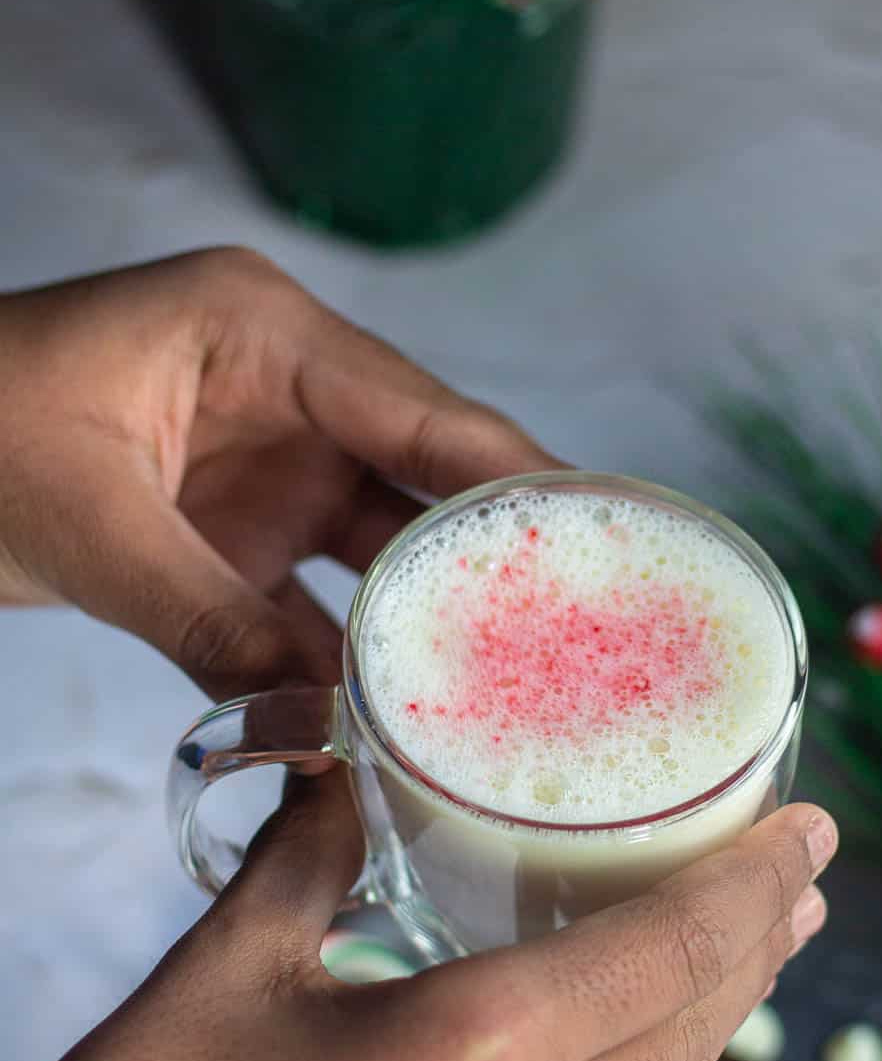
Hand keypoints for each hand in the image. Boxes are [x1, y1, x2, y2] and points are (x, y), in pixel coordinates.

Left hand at [0, 248, 555, 698]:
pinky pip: (307, 595)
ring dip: (425, 615)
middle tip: (589, 625)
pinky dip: (343, 650)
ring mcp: (259, 464)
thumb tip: (320, 725)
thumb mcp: (91, 522)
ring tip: (514, 682)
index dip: (522, 475)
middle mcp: (282, 391)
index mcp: (263, 335)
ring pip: (373, 545)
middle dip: (494, 552)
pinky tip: (393, 713)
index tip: (612, 535)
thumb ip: (211, 620)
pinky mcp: (226, 529)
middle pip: (421, 476)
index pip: (425, 411)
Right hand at [0, 779, 834, 1060]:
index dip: (759, 881)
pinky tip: (603, 1053)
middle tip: (805, 873)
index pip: (676, 951)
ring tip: (734, 949)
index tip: (817, 827)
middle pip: (694, 1031)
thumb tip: (347, 770)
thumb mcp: (223, 970)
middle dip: (761, 943)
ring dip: (705, 1016)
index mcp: (478, 1053)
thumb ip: (310, 853)